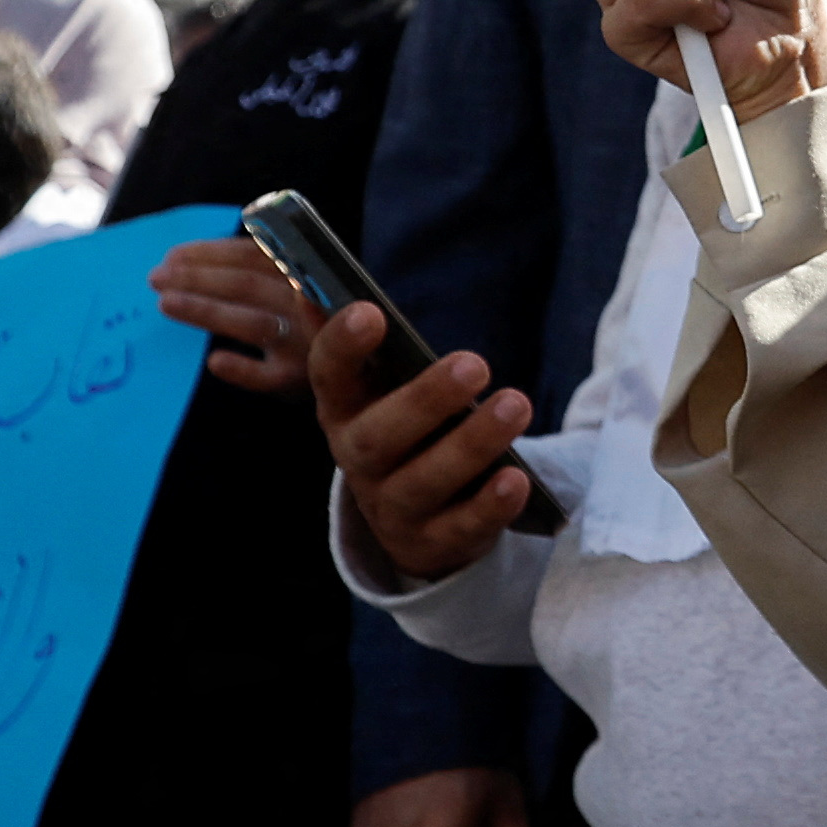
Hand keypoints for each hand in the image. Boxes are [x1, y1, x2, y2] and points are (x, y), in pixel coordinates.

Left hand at [151, 236, 320, 399]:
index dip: (211, 253)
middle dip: (198, 278)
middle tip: (156, 277)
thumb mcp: (298, 286)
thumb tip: (184, 258)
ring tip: (165, 303)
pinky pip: (266, 377)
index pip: (254, 255)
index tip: (172, 255)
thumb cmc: (311, 321)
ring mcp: (303, 343)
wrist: (352, 369)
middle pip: (247, 285)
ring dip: (207, 311)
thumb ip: (260, 269)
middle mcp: (308, 304)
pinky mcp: (297, 381)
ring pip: (252, 323)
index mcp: (305, 272)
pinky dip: (242, 369)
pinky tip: (214, 361)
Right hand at [312, 304, 542, 589]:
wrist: (416, 517)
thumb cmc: (404, 427)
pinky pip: (459, 528)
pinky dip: (489, 506)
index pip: (328, 377)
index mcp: (342, 411)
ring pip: (422, 483)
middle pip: (378, 437)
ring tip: (516, 404)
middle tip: (474, 363)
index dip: (342, 346)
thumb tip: (310, 283)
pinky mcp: (432, 543)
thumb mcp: (379, 387)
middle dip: (424, 400)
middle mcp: (358, 461)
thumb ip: (356, 343)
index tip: (370, 312)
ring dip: (471, 444)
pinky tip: (516, 479)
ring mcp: (392, 508)